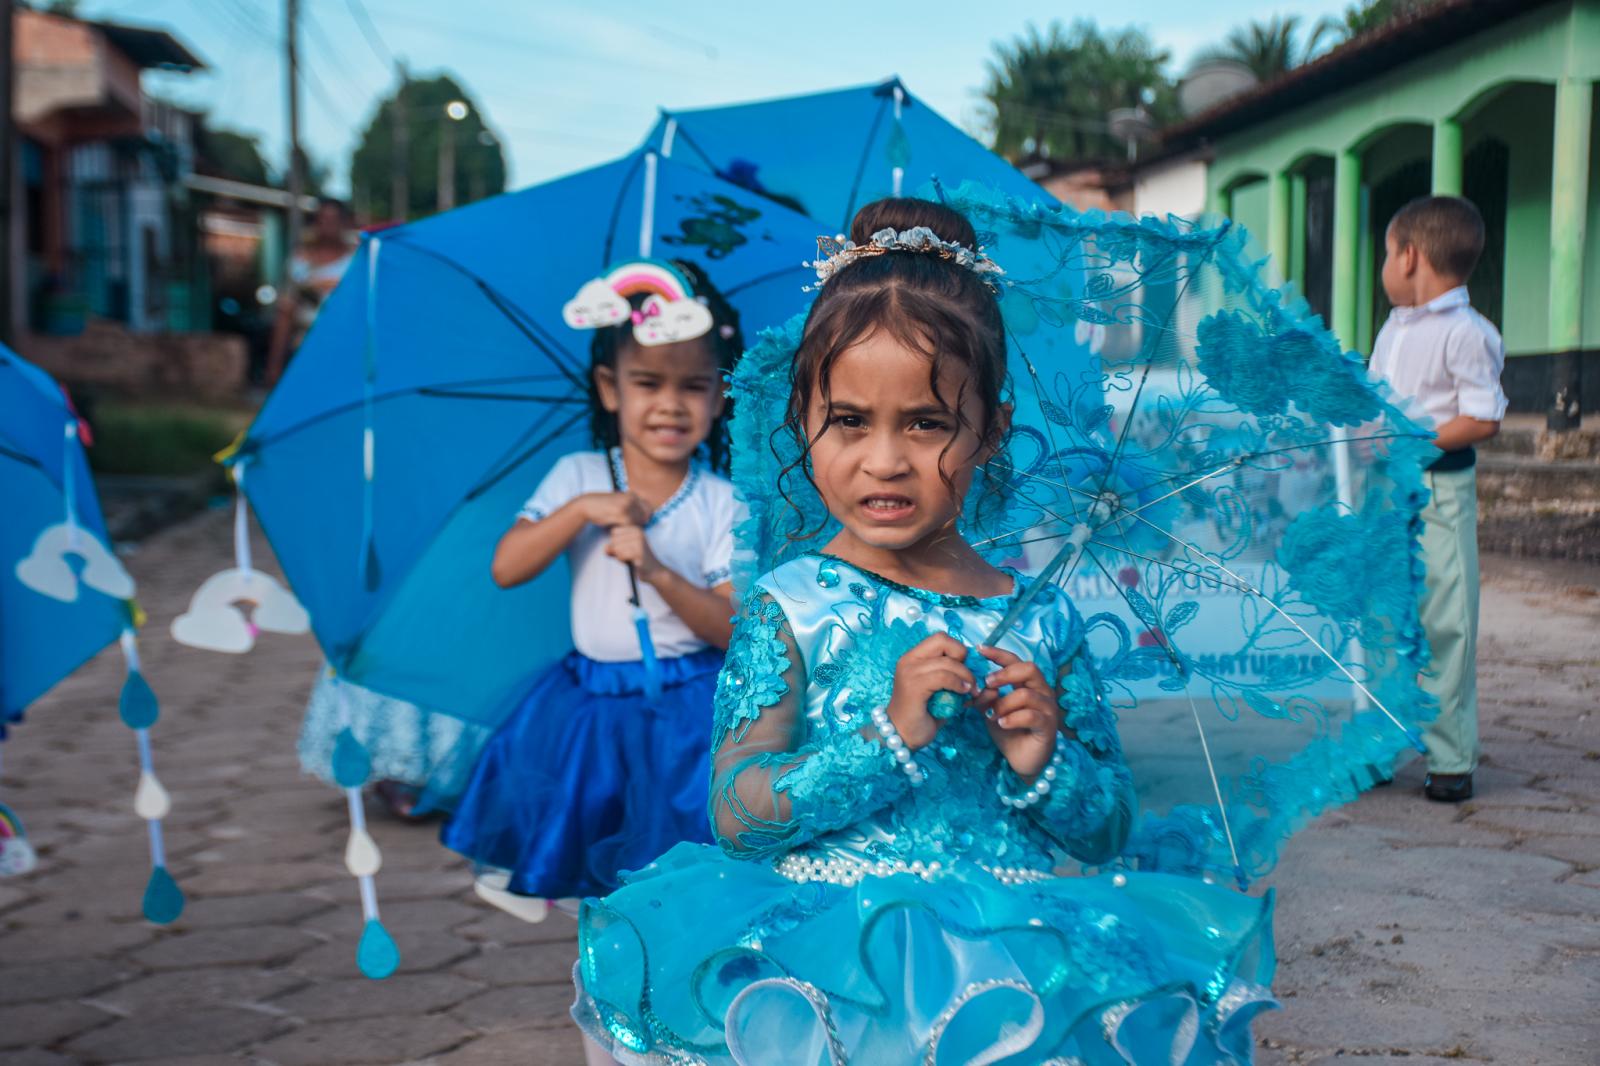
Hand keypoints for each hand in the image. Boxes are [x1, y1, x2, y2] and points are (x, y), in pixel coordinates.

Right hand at [581, 491, 650, 528]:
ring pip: (637, 522)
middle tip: (624, 526)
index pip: (649, 509)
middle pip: (645, 517)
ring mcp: (627, 505)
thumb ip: (633, 508)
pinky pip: (629, 526)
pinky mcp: (621, 513)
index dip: (644, 518)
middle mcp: (632, 498)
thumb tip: (648, 518)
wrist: (587, 505)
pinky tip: (614, 527)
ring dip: (629, 527)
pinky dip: (623, 529)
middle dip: (637, 524)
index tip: (634, 523)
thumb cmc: (604, 507)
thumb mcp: (620, 503)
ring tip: (618, 526)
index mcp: (633, 495)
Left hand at [605, 525, 663, 581]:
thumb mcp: (622, 550)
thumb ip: (612, 548)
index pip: (614, 532)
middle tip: (630, 555)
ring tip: (631, 558)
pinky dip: (623, 561)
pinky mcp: (639, 552)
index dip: (616, 543)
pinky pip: (621, 555)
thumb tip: (606, 549)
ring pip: (616, 548)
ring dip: (621, 556)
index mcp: (635, 529)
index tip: (627, 548)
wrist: (653, 571)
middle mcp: (638, 533)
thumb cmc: (636, 559)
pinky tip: (632, 562)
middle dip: (618, 550)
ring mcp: (639, 542)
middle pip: (614, 540)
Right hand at [885, 633, 973, 749]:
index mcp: (913, 657)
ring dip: (966, 676)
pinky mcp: (913, 686)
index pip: (941, 638)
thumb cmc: (923, 715)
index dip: (958, 650)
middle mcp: (909, 660)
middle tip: (969, 678)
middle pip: (943, 641)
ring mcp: (909, 672)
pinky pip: (944, 677)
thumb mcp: (941, 690)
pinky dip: (958, 684)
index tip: (965, 670)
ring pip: (948, 662)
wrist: (901, 736)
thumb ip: (954, 676)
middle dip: (963, 658)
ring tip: (971, 691)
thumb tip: (981, 671)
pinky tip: (963, 694)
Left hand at [974, 645, 1066, 780]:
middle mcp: (1041, 692)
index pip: (1016, 661)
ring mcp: (1048, 708)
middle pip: (1029, 668)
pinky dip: (1013, 718)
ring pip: (1026, 694)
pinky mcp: (1048, 726)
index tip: (979, 649)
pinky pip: (1031, 715)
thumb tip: (973, 686)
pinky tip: (1001, 724)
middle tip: (987, 682)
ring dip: (1004, 703)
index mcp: (1028, 684)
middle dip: (1005, 673)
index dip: (999, 654)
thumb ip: (985, 697)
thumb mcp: (992, 711)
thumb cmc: (1009, 732)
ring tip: (991, 715)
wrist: (1021, 761)